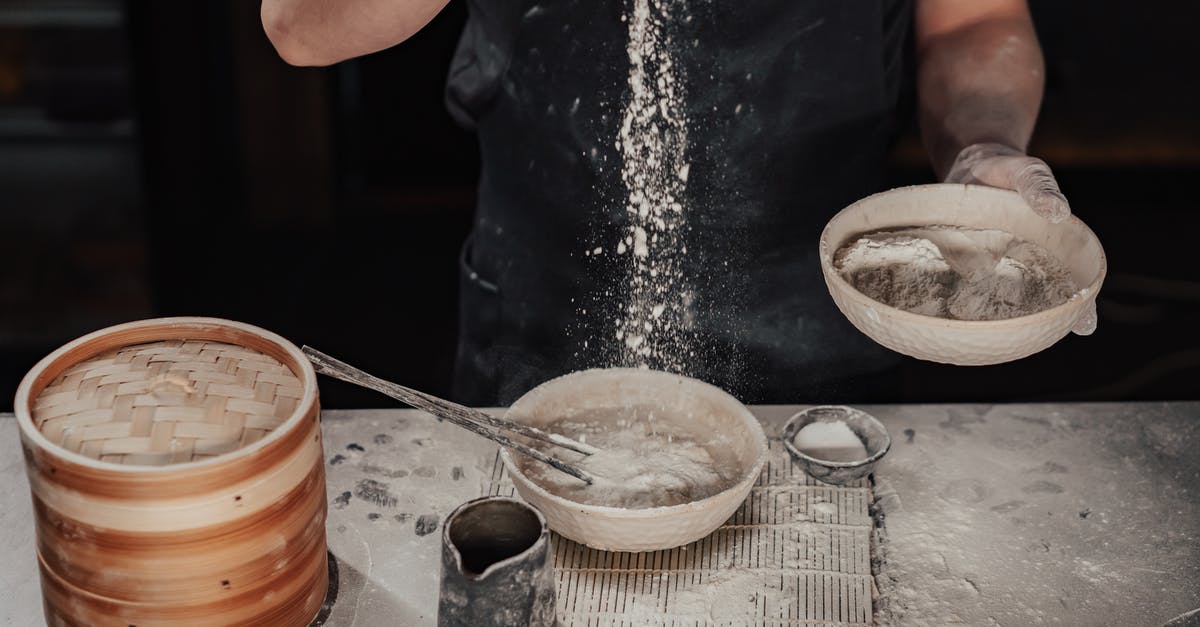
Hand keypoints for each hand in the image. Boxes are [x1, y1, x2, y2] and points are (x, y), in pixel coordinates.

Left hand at [945, 142, 1095, 335]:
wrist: (969, 166)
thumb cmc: (1009, 171)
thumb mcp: (1028, 171)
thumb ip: (1040, 188)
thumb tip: (1058, 213)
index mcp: (1048, 247)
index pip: (1071, 281)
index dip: (1081, 305)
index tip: (1085, 326)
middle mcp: (1020, 265)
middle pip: (1033, 301)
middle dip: (1034, 322)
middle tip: (1030, 338)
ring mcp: (987, 267)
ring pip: (992, 300)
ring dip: (988, 316)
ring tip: (982, 337)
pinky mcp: (957, 263)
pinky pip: (958, 284)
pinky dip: (953, 297)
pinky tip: (944, 313)